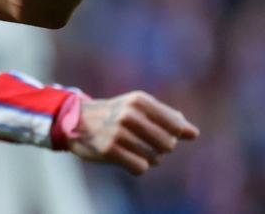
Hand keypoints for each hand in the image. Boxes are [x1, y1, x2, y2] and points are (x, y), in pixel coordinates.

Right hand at [68, 91, 198, 174]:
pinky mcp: (109, 149)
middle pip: (168, 144)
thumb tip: (194, 133)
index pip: (176, 126)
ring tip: (132, 148)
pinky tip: (125, 157)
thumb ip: (169, 119)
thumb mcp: (140, 108)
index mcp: (139, 100)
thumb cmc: (115, 115)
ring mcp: (118, 132)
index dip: (173, 134)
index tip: (160, 131)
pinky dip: (136, 166)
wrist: (75, 120)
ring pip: (155, 158)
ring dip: (148, 158)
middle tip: (143, 141)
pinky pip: (140, 168)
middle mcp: (129, 114)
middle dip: (161, 148)